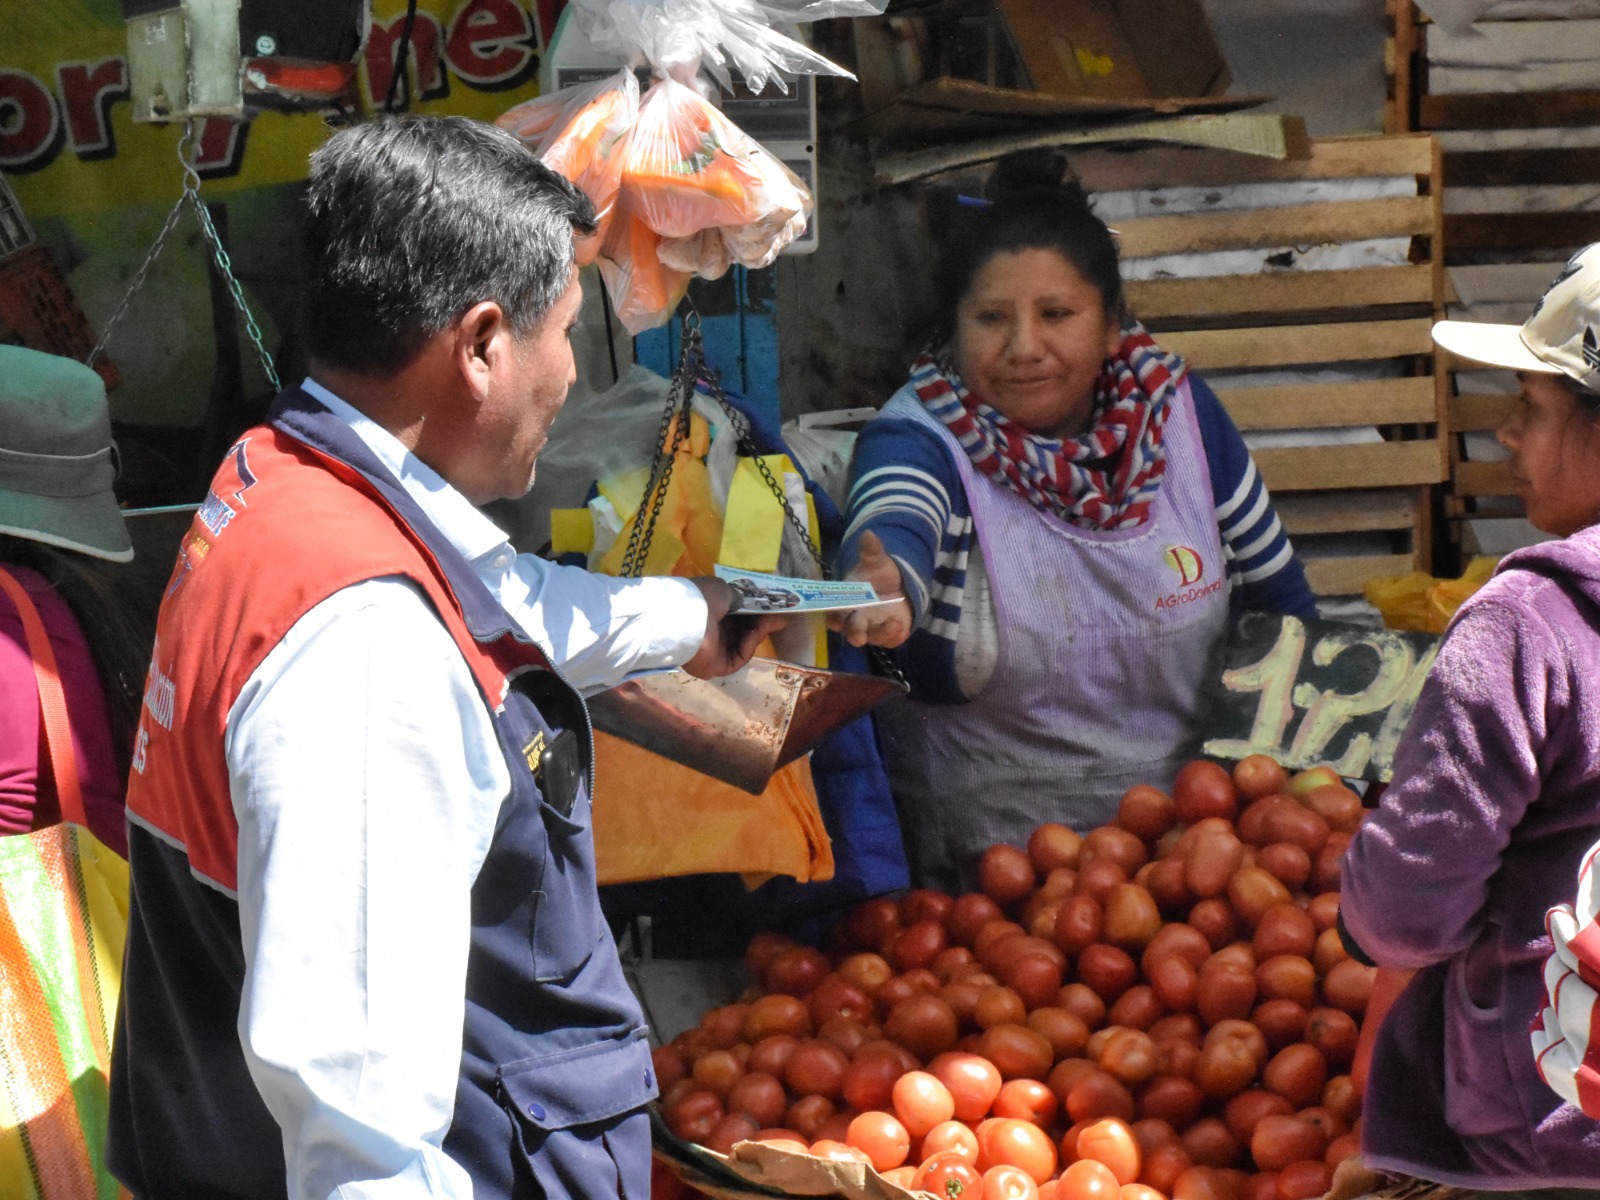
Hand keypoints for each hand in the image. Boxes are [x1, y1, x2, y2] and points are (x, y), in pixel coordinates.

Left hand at [680, 577, 790, 677]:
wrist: (686, 618)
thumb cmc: (702, 599)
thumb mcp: (722, 590)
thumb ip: (736, 597)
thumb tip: (744, 602)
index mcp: (707, 614)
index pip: (733, 616)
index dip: (753, 611)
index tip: (771, 607)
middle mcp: (710, 634)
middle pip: (740, 631)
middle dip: (760, 622)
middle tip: (779, 616)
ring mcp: (714, 652)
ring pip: (743, 644)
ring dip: (759, 631)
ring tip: (773, 621)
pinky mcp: (718, 667)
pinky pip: (740, 656)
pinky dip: (750, 644)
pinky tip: (757, 632)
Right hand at [828, 530, 912, 647]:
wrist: (898, 586)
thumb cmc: (879, 576)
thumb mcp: (876, 561)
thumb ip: (871, 551)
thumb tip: (868, 534)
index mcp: (846, 604)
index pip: (834, 615)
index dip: (834, 618)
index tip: (836, 618)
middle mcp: (856, 621)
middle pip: (850, 632)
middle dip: (855, 633)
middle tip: (859, 635)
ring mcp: (873, 630)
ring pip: (873, 638)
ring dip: (881, 633)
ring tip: (893, 622)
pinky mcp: (890, 635)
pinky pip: (891, 641)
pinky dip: (895, 635)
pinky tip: (901, 625)